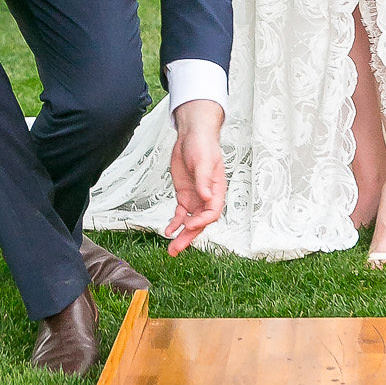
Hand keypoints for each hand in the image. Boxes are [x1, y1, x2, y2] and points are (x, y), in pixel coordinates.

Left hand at [165, 100, 225, 255]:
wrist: (192, 136)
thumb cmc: (203, 145)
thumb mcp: (203, 161)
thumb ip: (204, 180)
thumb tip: (207, 198)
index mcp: (217, 190)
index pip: (212, 212)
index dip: (201, 221)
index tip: (189, 225)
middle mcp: (207, 197)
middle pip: (200, 222)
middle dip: (189, 237)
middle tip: (177, 248)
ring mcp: (195, 197)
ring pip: (190, 222)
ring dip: (181, 235)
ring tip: (171, 249)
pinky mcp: (184, 195)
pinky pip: (180, 214)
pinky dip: (175, 223)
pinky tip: (168, 231)